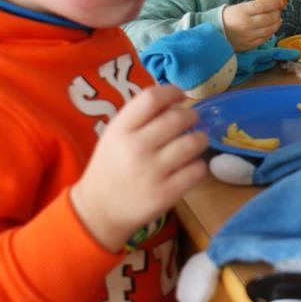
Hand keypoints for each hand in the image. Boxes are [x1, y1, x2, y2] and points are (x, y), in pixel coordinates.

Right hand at [71, 85, 207, 251]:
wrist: (100, 209)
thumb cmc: (112, 166)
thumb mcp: (115, 135)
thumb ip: (140, 116)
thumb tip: (175, 99)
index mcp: (121, 129)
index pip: (152, 98)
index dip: (172, 92)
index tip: (180, 96)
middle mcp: (135, 148)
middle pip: (177, 118)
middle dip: (191, 115)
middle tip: (192, 120)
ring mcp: (151, 172)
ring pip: (192, 143)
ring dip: (200, 138)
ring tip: (197, 140)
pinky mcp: (165, 194)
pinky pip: (196, 170)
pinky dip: (199, 165)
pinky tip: (192, 165)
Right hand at [222, 0, 284, 51]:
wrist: (214, 31)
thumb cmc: (227, 17)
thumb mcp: (238, 7)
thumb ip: (254, 7)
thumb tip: (271, 5)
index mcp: (242, 11)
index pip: (263, 6)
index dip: (274, 4)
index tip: (281, 2)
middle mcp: (246, 24)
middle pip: (268, 18)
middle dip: (276, 14)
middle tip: (278, 12)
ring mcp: (248, 36)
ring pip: (268, 30)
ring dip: (276, 24)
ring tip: (278, 20)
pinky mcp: (248, 45)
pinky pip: (263, 39)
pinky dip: (270, 33)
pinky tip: (271, 29)